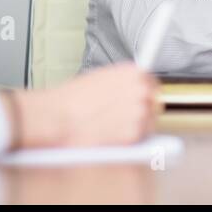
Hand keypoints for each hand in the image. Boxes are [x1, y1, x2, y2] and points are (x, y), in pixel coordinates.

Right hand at [14, 64, 159, 148]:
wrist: (58, 116)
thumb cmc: (72, 98)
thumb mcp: (100, 78)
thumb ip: (121, 83)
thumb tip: (131, 90)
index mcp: (133, 72)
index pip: (152, 83)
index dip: (145, 94)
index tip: (140, 100)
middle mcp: (141, 89)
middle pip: (154, 103)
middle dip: (143, 110)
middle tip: (124, 117)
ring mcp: (140, 112)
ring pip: (149, 122)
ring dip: (137, 125)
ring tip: (112, 126)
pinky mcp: (134, 134)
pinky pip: (139, 138)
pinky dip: (129, 139)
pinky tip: (111, 135)